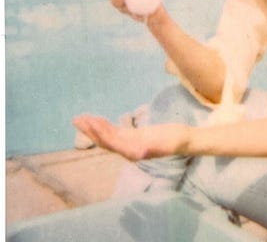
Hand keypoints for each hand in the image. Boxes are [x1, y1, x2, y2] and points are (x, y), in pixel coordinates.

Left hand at [73, 115, 190, 160]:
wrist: (185, 141)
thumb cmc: (178, 140)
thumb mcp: (169, 143)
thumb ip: (155, 148)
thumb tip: (140, 153)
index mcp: (135, 152)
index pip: (113, 143)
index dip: (101, 133)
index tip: (90, 122)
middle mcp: (128, 150)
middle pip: (105, 141)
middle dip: (90, 130)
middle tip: (77, 119)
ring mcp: (129, 144)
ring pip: (107, 138)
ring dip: (93, 128)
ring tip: (80, 118)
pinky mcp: (132, 138)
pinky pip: (114, 133)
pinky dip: (104, 126)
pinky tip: (97, 119)